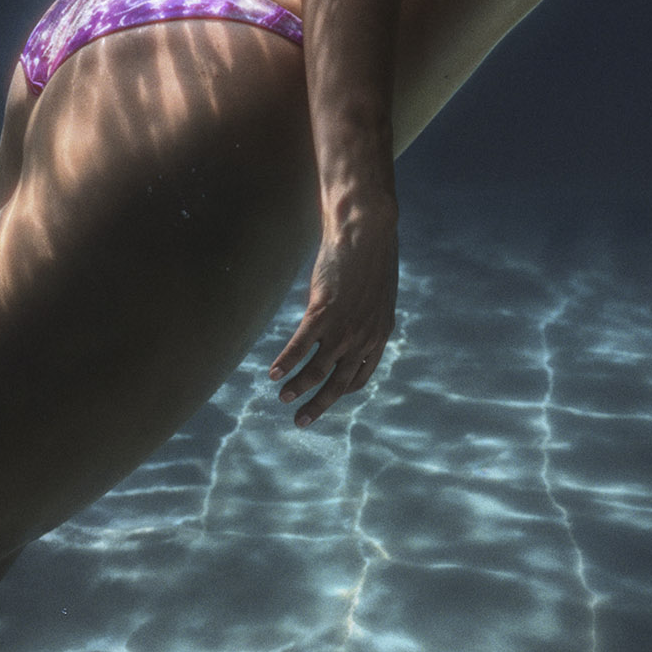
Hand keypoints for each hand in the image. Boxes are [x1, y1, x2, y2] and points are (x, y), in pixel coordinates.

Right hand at [269, 205, 398, 426]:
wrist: (367, 230)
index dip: (342, 389)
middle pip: (338, 383)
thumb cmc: (370, 253)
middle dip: (318, 405)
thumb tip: (352, 312)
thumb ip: (365, 310)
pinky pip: (301, 346)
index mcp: (379, 334)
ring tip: (283, 398)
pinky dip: (286, 363)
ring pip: (317, 370)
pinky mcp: (324, 312)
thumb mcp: (376, 290)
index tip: (325, 394)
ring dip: (298, 387)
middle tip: (301, 421)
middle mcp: (364, 338)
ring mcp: (344, 327)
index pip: (360, 376)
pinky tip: (273, 373)